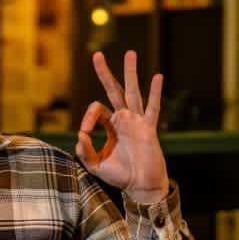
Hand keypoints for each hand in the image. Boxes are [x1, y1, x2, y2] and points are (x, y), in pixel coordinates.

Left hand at [77, 51, 168, 203]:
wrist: (141, 186)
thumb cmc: (121, 177)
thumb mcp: (95, 165)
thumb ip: (85, 151)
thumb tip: (81, 134)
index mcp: (112, 126)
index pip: (97, 110)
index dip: (88, 118)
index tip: (85, 134)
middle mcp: (124, 120)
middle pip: (114, 90)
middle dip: (104, 73)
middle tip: (97, 54)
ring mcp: (137, 122)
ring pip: (133, 92)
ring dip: (130, 72)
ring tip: (130, 53)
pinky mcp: (148, 129)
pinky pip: (152, 108)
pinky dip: (155, 92)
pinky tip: (157, 77)